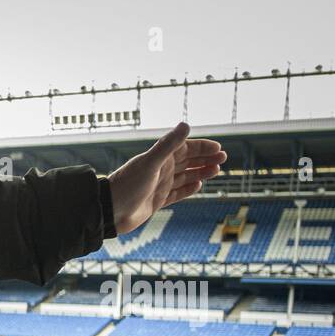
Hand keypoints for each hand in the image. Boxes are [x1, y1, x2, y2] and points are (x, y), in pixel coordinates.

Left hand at [107, 121, 225, 234]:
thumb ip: (168, 145)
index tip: (218, 148)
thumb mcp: (150, 163)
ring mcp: (159, 185)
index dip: (202, 147)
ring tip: (216, 171)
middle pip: (187, 161)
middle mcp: (160, 170)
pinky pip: (176, 193)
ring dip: (200, 172)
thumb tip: (186, 125)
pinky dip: (188, 189)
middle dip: (205, 159)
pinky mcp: (157, 201)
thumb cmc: (127, 185)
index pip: (185, 148)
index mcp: (159, 158)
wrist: (111, 211)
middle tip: (223, 159)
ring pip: (185, 177)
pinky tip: (199, 185)